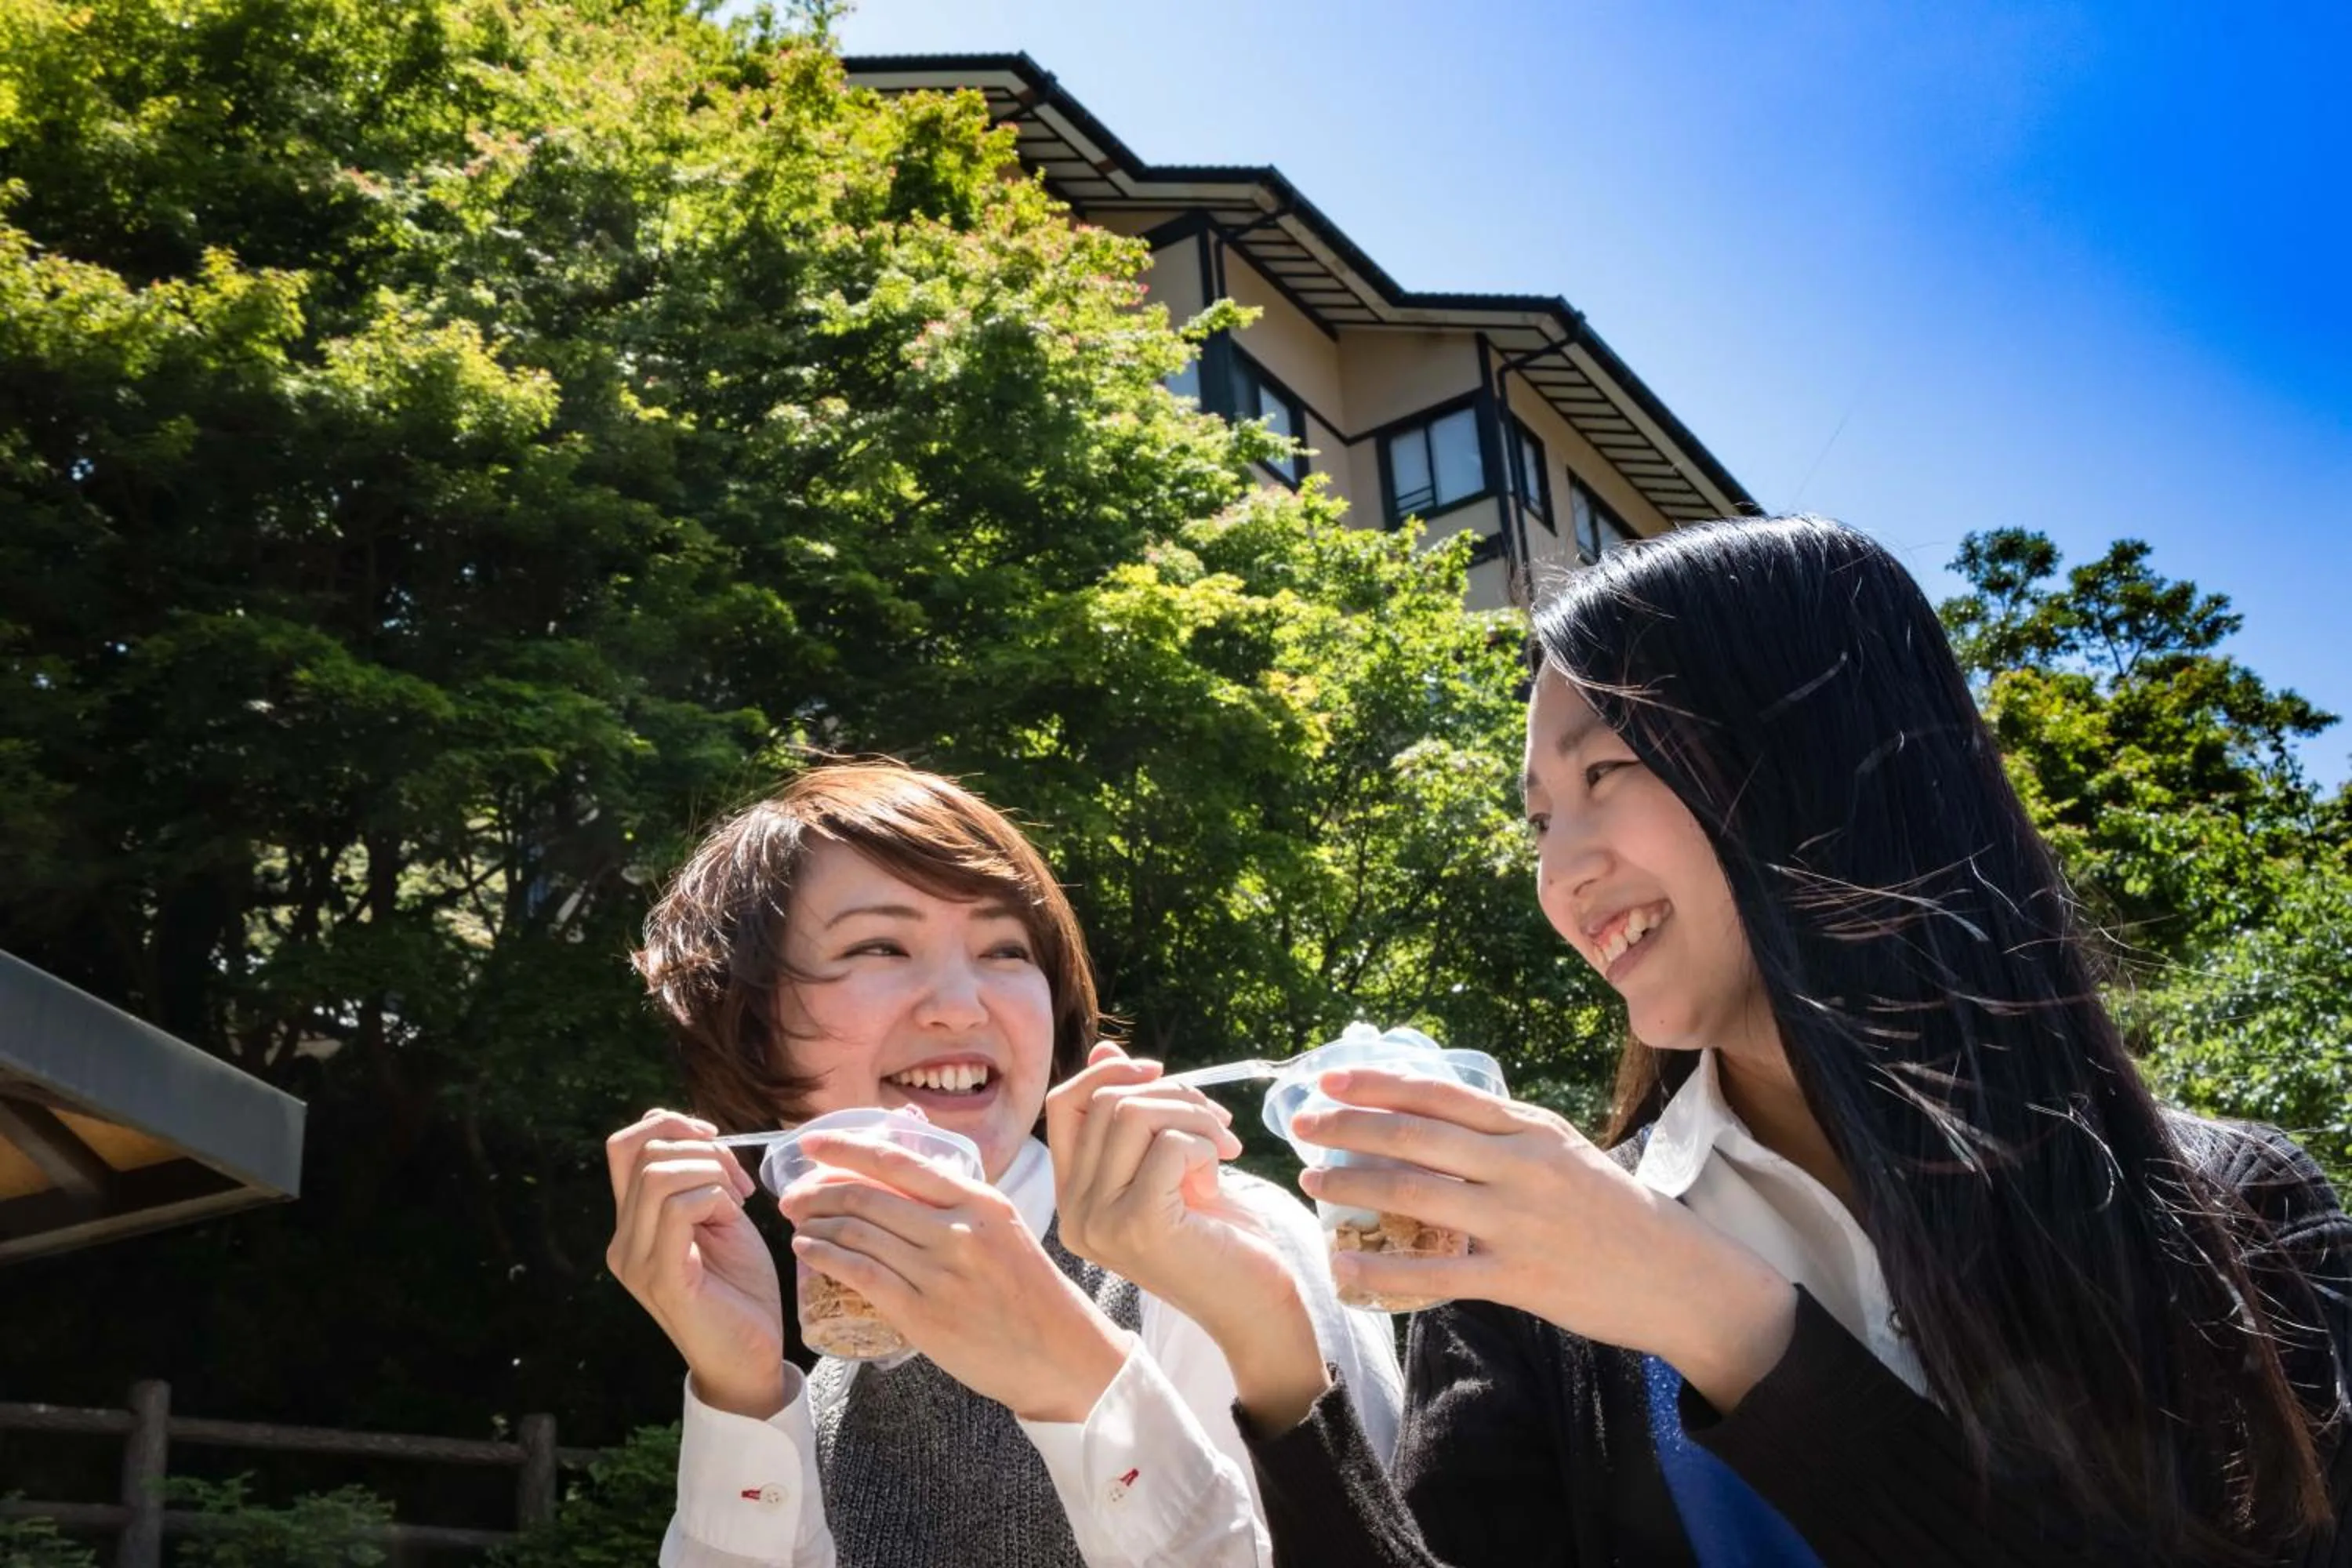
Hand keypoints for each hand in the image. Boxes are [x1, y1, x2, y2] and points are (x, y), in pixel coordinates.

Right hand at [604, 1108, 786, 1419]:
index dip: (670, 1124)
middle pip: (641, 1150)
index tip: (715, 1140)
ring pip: (657, 1175)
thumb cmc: (740, 1289)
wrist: (752, 1358)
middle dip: (700, 1146)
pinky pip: (677, 1209)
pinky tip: (733, 1219)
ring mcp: (636, 1262)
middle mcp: (623, 1241)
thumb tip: (693, 1131)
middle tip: (737, 1182)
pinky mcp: (662, 1279)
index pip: (624, 1146)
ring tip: (738, 1202)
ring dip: (710, 1172)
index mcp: (632, 1224)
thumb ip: (696, 1181)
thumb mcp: (718, 1219)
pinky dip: (713, 1198)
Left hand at [774, 1135, 1130, 1422]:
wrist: (1062, 1354)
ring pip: (859, 1234)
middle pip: (869, 1196)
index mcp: (980, 1201)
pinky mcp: (924, 1314)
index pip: (899, 1161)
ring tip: (798, 1223)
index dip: (847, 1147)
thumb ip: (958, 1206)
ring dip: (817, 1224)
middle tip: (793, 1195)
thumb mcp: (1004, 1229)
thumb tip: (902, 1183)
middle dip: (818, 1191)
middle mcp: (959, 1230)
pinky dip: (827, 1257)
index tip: (812, 1142)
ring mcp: (940, 1272)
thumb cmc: (1031, 1293)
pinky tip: (808, 1252)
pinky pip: (862, 1275)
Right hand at [1048, 1044, 1329, 1428]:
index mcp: (1073, 1199)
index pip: (1062, 1107)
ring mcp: (1100, 1222)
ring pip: (1132, 1115)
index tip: (1159, 1076)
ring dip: (1192, 1114)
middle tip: (1216, 1123)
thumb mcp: (1168, 1163)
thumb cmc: (1217, 1234)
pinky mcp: (1139, 1224)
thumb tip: (1105, 1051)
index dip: (1108, 1075)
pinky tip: (1219, 1174)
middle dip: (1171, 1095)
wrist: (1257, 1304)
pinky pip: (1170, 1143)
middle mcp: (1074, 1214)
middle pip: (1104, 1103)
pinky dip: (1204, 1143)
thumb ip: (1132, 1116)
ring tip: (1222, 1145)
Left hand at [1294, 1069, 1796, 1409]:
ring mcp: (1519, 1222)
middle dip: (1348, 1128)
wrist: (1681, 1277)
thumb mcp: (1567, 1153)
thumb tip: (1437, 1118)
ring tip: (1312, 1184)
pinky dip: (1381, 1272)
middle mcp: (1521, 1166)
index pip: (1440, 1095)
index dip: (1378, 1084)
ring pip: (1416, 1197)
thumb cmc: (1617, 1213)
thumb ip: (1506, 1137)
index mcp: (1530, 1129)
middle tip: (1300, 1125)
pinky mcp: (1519, 1278)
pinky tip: (1344, 1270)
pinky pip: (1435, 1275)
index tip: (1328, 1078)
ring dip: (1353, 1187)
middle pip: (1415, 1137)